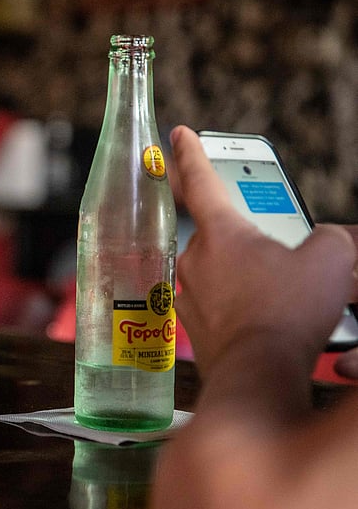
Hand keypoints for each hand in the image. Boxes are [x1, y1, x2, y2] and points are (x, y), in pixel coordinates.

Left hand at [171, 126, 355, 376]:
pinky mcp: (192, 324)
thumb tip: (331, 239)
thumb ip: (330, 238)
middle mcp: (194, 258)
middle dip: (239, 234)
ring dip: (237, 271)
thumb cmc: (287, 313)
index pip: (199, 180)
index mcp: (220, 231)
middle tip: (269, 247)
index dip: (189, 154)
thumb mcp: (329, 261)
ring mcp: (188, 293)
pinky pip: (212, 301)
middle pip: (213, 232)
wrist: (258, 373)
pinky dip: (233, 301)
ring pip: (213, 269)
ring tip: (274, 288)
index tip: (176, 135)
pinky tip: (260, 314)